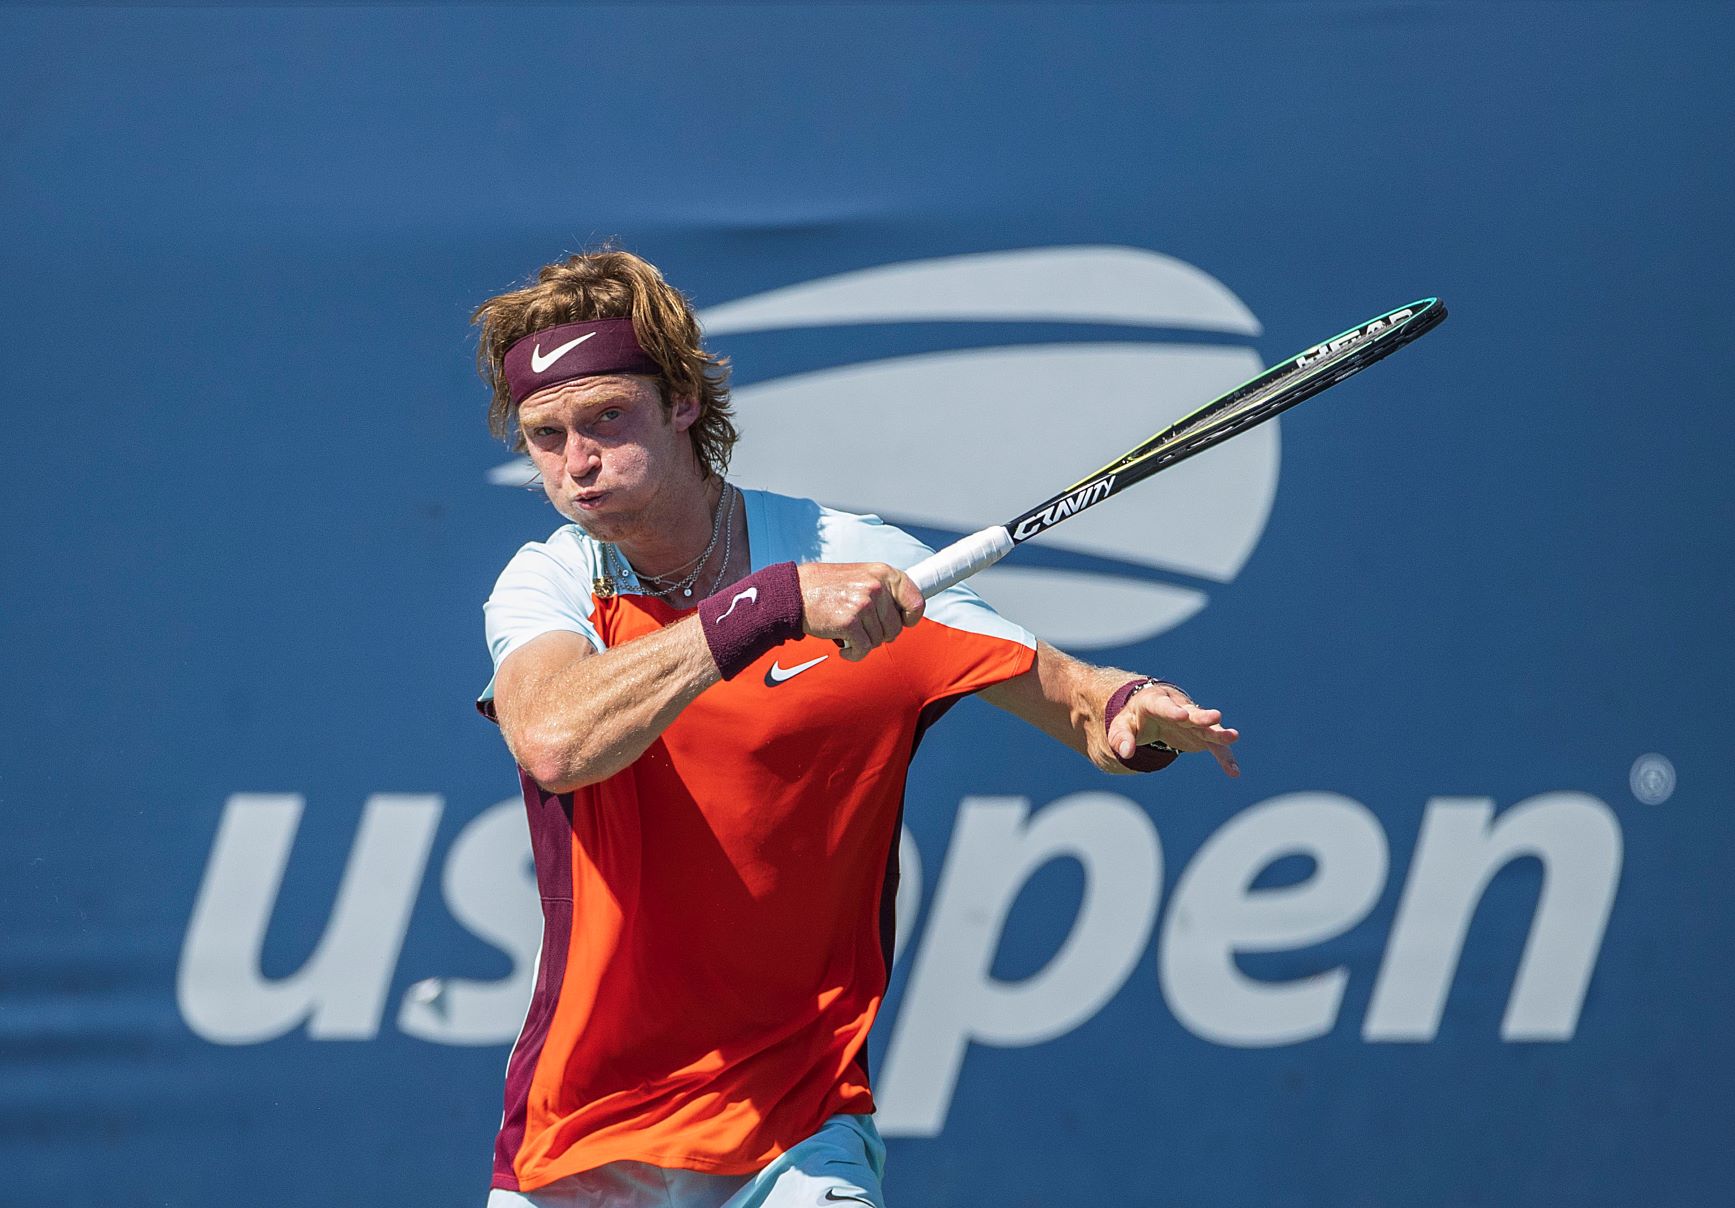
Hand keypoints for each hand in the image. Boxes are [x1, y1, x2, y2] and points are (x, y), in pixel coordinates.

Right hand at [797, 562, 925, 661]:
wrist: (793, 592)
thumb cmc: (826, 587)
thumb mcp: (860, 576)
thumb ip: (883, 590)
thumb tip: (906, 614)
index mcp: (882, 573)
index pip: (916, 600)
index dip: (911, 617)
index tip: (903, 622)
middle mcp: (876, 587)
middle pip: (895, 628)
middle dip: (880, 634)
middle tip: (862, 629)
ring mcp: (863, 604)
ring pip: (879, 640)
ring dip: (864, 642)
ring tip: (848, 633)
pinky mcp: (849, 622)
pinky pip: (863, 650)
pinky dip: (854, 654)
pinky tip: (844, 647)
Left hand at [1108, 682, 1240, 776]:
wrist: (1153, 711)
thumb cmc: (1135, 719)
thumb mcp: (1121, 726)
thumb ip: (1121, 738)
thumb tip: (1126, 754)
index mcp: (1155, 702)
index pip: (1164, 706)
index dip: (1173, 711)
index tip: (1183, 715)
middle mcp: (1179, 709)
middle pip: (1192, 712)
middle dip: (1203, 716)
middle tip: (1216, 716)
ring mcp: (1193, 721)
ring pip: (1208, 728)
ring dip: (1220, 733)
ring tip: (1234, 737)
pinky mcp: (1202, 735)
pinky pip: (1215, 746)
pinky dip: (1224, 757)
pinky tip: (1233, 771)